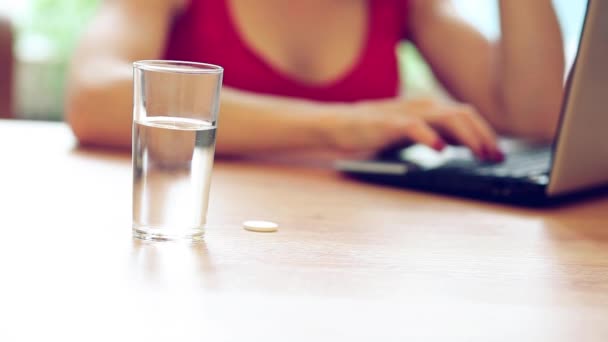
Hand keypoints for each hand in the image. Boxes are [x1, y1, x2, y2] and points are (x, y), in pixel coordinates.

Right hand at [324, 98, 503, 160]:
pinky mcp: (387, 124)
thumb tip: (465, 144)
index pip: (466, 116)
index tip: (499, 154)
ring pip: (445, 118)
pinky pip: (413, 127)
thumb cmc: (375, 132)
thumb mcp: (413, 134)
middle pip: (463, 114)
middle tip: (495, 157)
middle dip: (484, 135)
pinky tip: (440, 149)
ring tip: (478, 153)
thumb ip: (436, 134)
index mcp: (429, 109)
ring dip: (467, 136)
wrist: (339, 125)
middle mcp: (422, 106)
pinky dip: (429, 136)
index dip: (486, 133)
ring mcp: (405, 113)